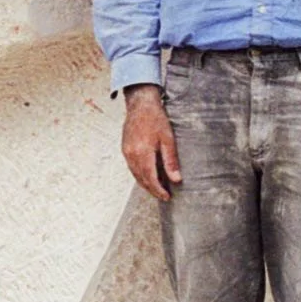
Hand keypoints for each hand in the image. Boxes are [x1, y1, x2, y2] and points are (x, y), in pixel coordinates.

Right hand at [121, 84, 181, 201]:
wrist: (140, 105)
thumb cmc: (156, 119)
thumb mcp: (168, 139)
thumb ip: (171, 160)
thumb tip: (176, 179)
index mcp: (142, 153)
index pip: (150, 178)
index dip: (158, 190)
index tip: (167, 197)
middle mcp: (131, 155)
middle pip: (141, 179)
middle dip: (152, 190)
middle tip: (164, 196)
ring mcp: (126, 152)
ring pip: (135, 175)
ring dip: (146, 184)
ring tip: (157, 189)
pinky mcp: (125, 149)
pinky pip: (132, 168)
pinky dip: (140, 175)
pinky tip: (148, 176)